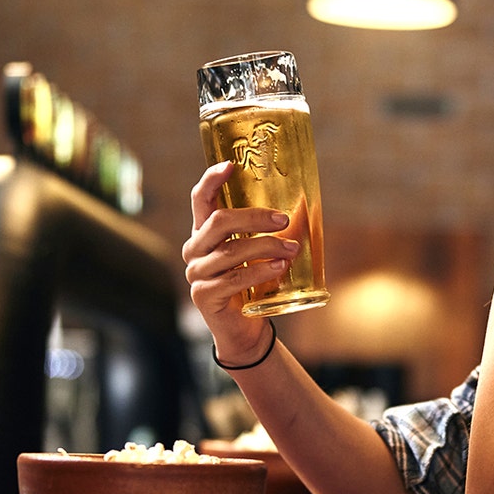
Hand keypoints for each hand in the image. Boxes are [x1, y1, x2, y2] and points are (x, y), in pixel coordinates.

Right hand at [182, 162, 298, 361]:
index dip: (212, 179)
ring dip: (266, 247)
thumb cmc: (252, 283)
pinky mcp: (204, 295)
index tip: (231, 165)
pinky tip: (279, 268)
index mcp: (204, 232)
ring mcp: (196, 273)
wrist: (244, 328)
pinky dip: (260, 271)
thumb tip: (299, 206)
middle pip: (219, 222)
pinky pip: (235, 278)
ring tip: (291, 249)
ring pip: (231, 251)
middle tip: (284, 220)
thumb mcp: (256, 253)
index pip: (201, 199)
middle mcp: (194, 249)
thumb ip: (264, 231)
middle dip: (255, 217)